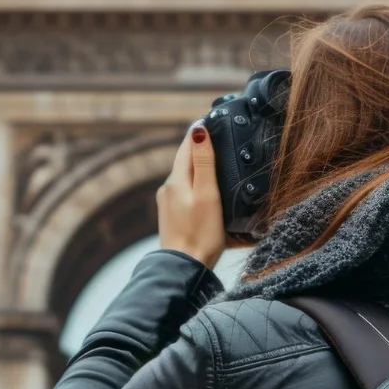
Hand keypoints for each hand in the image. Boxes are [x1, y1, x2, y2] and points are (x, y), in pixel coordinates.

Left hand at [157, 124, 226, 268]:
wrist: (184, 269)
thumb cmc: (200, 233)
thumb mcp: (207, 194)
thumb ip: (203, 163)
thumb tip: (197, 131)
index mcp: (176, 180)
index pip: (187, 146)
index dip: (200, 133)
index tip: (213, 120)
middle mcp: (168, 189)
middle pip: (185, 161)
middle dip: (200, 149)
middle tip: (219, 138)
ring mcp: (169, 204)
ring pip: (186, 178)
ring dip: (199, 169)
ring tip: (218, 163)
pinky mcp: (173, 218)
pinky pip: (186, 194)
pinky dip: (197, 187)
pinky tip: (209, 193)